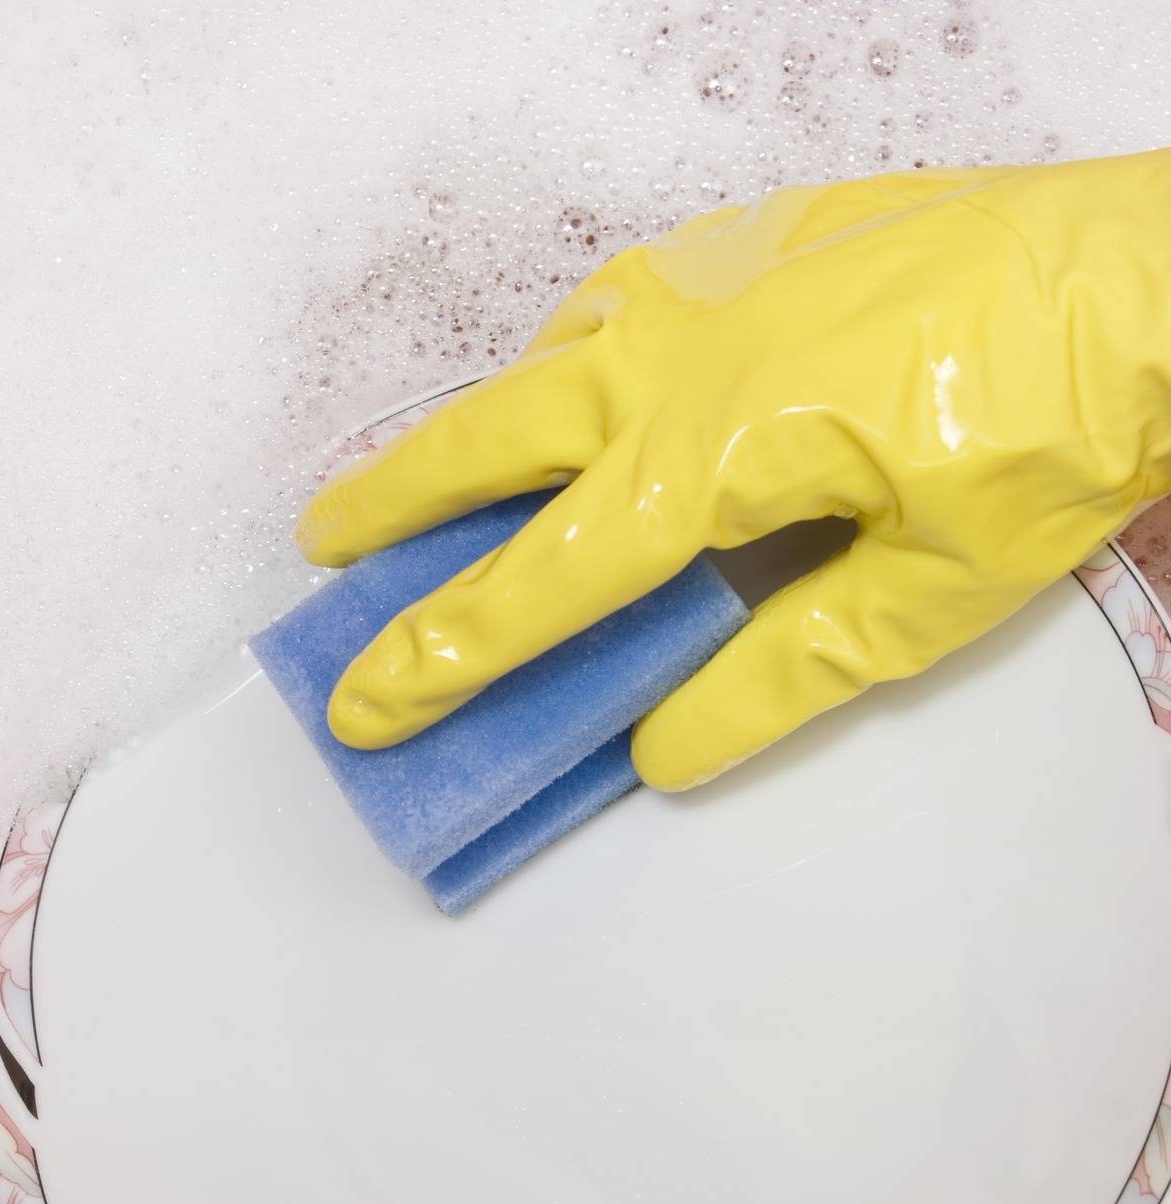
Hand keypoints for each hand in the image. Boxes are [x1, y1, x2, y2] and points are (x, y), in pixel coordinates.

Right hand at [297, 152, 1170, 789]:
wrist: (1147, 278)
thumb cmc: (1050, 438)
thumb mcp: (924, 600)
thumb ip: (777, 678)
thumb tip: (660, 752)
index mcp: (717, 453)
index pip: (545, 580)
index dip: (444, 656)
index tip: (360, 705)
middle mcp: (683, 354)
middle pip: (493, 438)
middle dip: (396, 503)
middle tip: (322, 552)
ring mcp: (712, 281)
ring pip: (544, 359)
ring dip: (472, 429)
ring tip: (430, 489)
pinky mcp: (751, 245)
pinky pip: (618, 309)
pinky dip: (569, 367)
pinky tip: (585, 400)